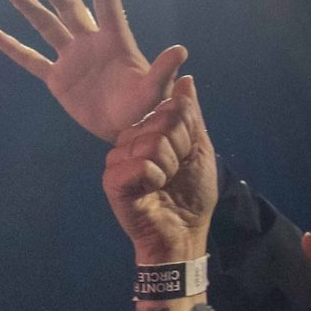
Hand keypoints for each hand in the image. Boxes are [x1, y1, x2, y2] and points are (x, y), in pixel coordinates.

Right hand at [0, 0, 187, 142]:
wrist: (127, 129)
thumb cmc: (146, 107)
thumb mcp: (155, 89)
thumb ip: (163, 69)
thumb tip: (180, 50)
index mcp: (114, 40)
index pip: (105, 2)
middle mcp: (90, 43)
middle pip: (69, 8)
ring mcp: (72, 60)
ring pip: (47, 28)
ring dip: (31, 9)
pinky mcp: (57, 80)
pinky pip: (32, 61)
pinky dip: (14, 49)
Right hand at [102, 74, 218, 266]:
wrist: (183, 231)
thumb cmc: (192, 194)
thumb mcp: (199, 148)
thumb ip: (191, 116)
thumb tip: (186, 79)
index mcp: (150, 131)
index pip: (170, 107)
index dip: (186, 131)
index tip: (186, 153)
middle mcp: (131, 141)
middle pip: (160, 121)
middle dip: (178, 148)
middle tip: (175, 170)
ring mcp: (118, 161)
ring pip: (148, 142)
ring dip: (167, 166)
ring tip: (164, 182)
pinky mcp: (112, 181)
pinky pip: (137, 165)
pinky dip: (153, 179)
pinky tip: (151, 191)